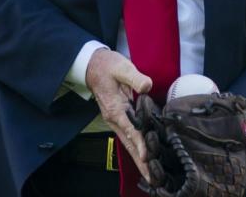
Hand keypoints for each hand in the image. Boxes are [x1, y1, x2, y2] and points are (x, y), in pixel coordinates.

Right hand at [85, 48, 152, 180]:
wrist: (93, 66)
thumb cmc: (108, 66)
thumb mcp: (122, 67)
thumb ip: (135, 77)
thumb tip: (147, 85)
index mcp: (115, 108)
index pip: (130, 129)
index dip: (139, 143)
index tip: (147, 156)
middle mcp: (114, 118)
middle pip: (129, 144)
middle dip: (140, 162)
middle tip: (153, 179)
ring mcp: (116, 120)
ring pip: (129, 144)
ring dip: (139, 160)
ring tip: (151, 176)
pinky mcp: (120, 119)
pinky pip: (129, 137)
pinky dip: (137, 150)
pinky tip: (145, 158)